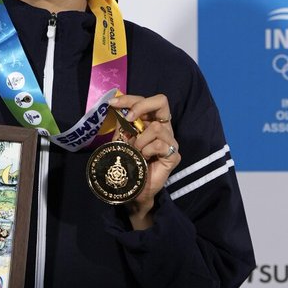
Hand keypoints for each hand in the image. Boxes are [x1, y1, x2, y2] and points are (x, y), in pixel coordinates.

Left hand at [109, 93, 179, 225]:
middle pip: (162, 101)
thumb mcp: (121, 139)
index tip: (112, 104)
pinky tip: (144, 159)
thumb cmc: (128, 163)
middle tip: (128, 119)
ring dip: (140, 140)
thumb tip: (116, 106)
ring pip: (156, 127)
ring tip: (136, 152)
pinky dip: (146, 151)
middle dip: (141, 107)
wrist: (133, 189)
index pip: (146, 100)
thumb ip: (122, 124)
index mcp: (152, 121)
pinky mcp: (174, 155)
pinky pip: (159, 145)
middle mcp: (164, 128)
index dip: (130, 99)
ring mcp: (171, 141)